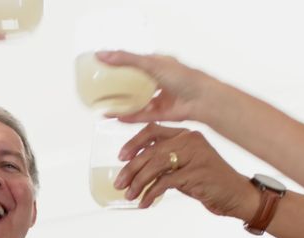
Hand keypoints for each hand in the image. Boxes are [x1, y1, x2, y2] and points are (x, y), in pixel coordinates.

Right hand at [95, 51, 212, 123]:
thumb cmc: (182, 77)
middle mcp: (160, 81)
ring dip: (123, 105)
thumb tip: (101, 54)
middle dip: (121, 87)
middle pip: (137, 84)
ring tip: (105, 107)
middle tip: (103, 90)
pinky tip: (115, 117)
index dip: (122, 64)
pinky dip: (129, 116)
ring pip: (138, 102)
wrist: (202, 100)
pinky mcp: (162, 114)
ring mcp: (161, 98)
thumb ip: (126, 60)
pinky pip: (142, 115)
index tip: (105, 68)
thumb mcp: (151, 64)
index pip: (137, 63)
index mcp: (159, 65)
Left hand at [116, 124, 256, 215]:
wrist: (236, 195)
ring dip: (139, 183)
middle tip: (119, 183)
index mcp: (186, 134)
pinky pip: (165, 182)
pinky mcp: (197, 173)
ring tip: (130, 195)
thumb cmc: (208, 182)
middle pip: (151, 151)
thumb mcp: (185, 167)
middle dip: (131, 169)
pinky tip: (145, 203)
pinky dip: (151, 194)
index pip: (153, 130)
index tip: (121, 158)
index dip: (134, 143)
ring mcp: (195, 156)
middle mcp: (190, 141)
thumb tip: (135, 167)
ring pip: (156, 165)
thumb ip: (165, 162)